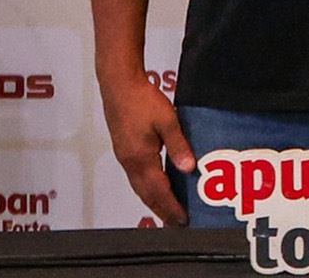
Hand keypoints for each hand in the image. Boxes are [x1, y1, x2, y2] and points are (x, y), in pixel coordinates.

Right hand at [99, 74, 192, 225]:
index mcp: (141, 159)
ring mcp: (125, 157)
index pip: (158, 191)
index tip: (182, 220)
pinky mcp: (124, 149)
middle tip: (175, 224)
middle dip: (161, 210)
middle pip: (146, 194)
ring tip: (167, 210)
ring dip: (153, 200)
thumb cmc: (143, 101)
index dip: (170, 207)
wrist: (119, 85)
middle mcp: (130, 162)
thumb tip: (189, 168)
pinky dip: (148, 188)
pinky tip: (156, 186)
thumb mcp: (168, 121)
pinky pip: (137, 177)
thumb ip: (178, 145)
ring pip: (140, 187)